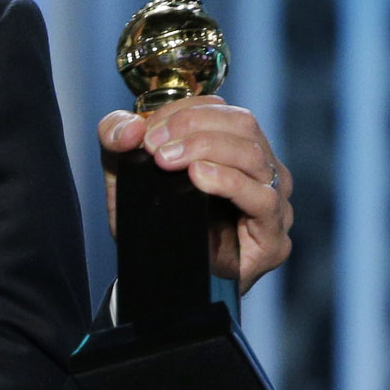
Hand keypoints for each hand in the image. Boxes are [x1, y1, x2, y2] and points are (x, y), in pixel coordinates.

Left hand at [97, 99, 292, 292]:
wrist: (159, 280)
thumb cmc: (153, 222)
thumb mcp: (123, 175)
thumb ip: (116, 140)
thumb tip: (130, 125)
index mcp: (234, 146)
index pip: (221, 110)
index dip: (183, 110)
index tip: (147, 131)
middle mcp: (260, 169)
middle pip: (242, 125)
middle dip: (193, 127)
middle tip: (154, 146)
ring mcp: (273, 201)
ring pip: (253, 156)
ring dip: (206, 149)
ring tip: (167, 162)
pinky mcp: (273, 237)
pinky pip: (262, 199)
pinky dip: (228, 181)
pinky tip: (199, 177)